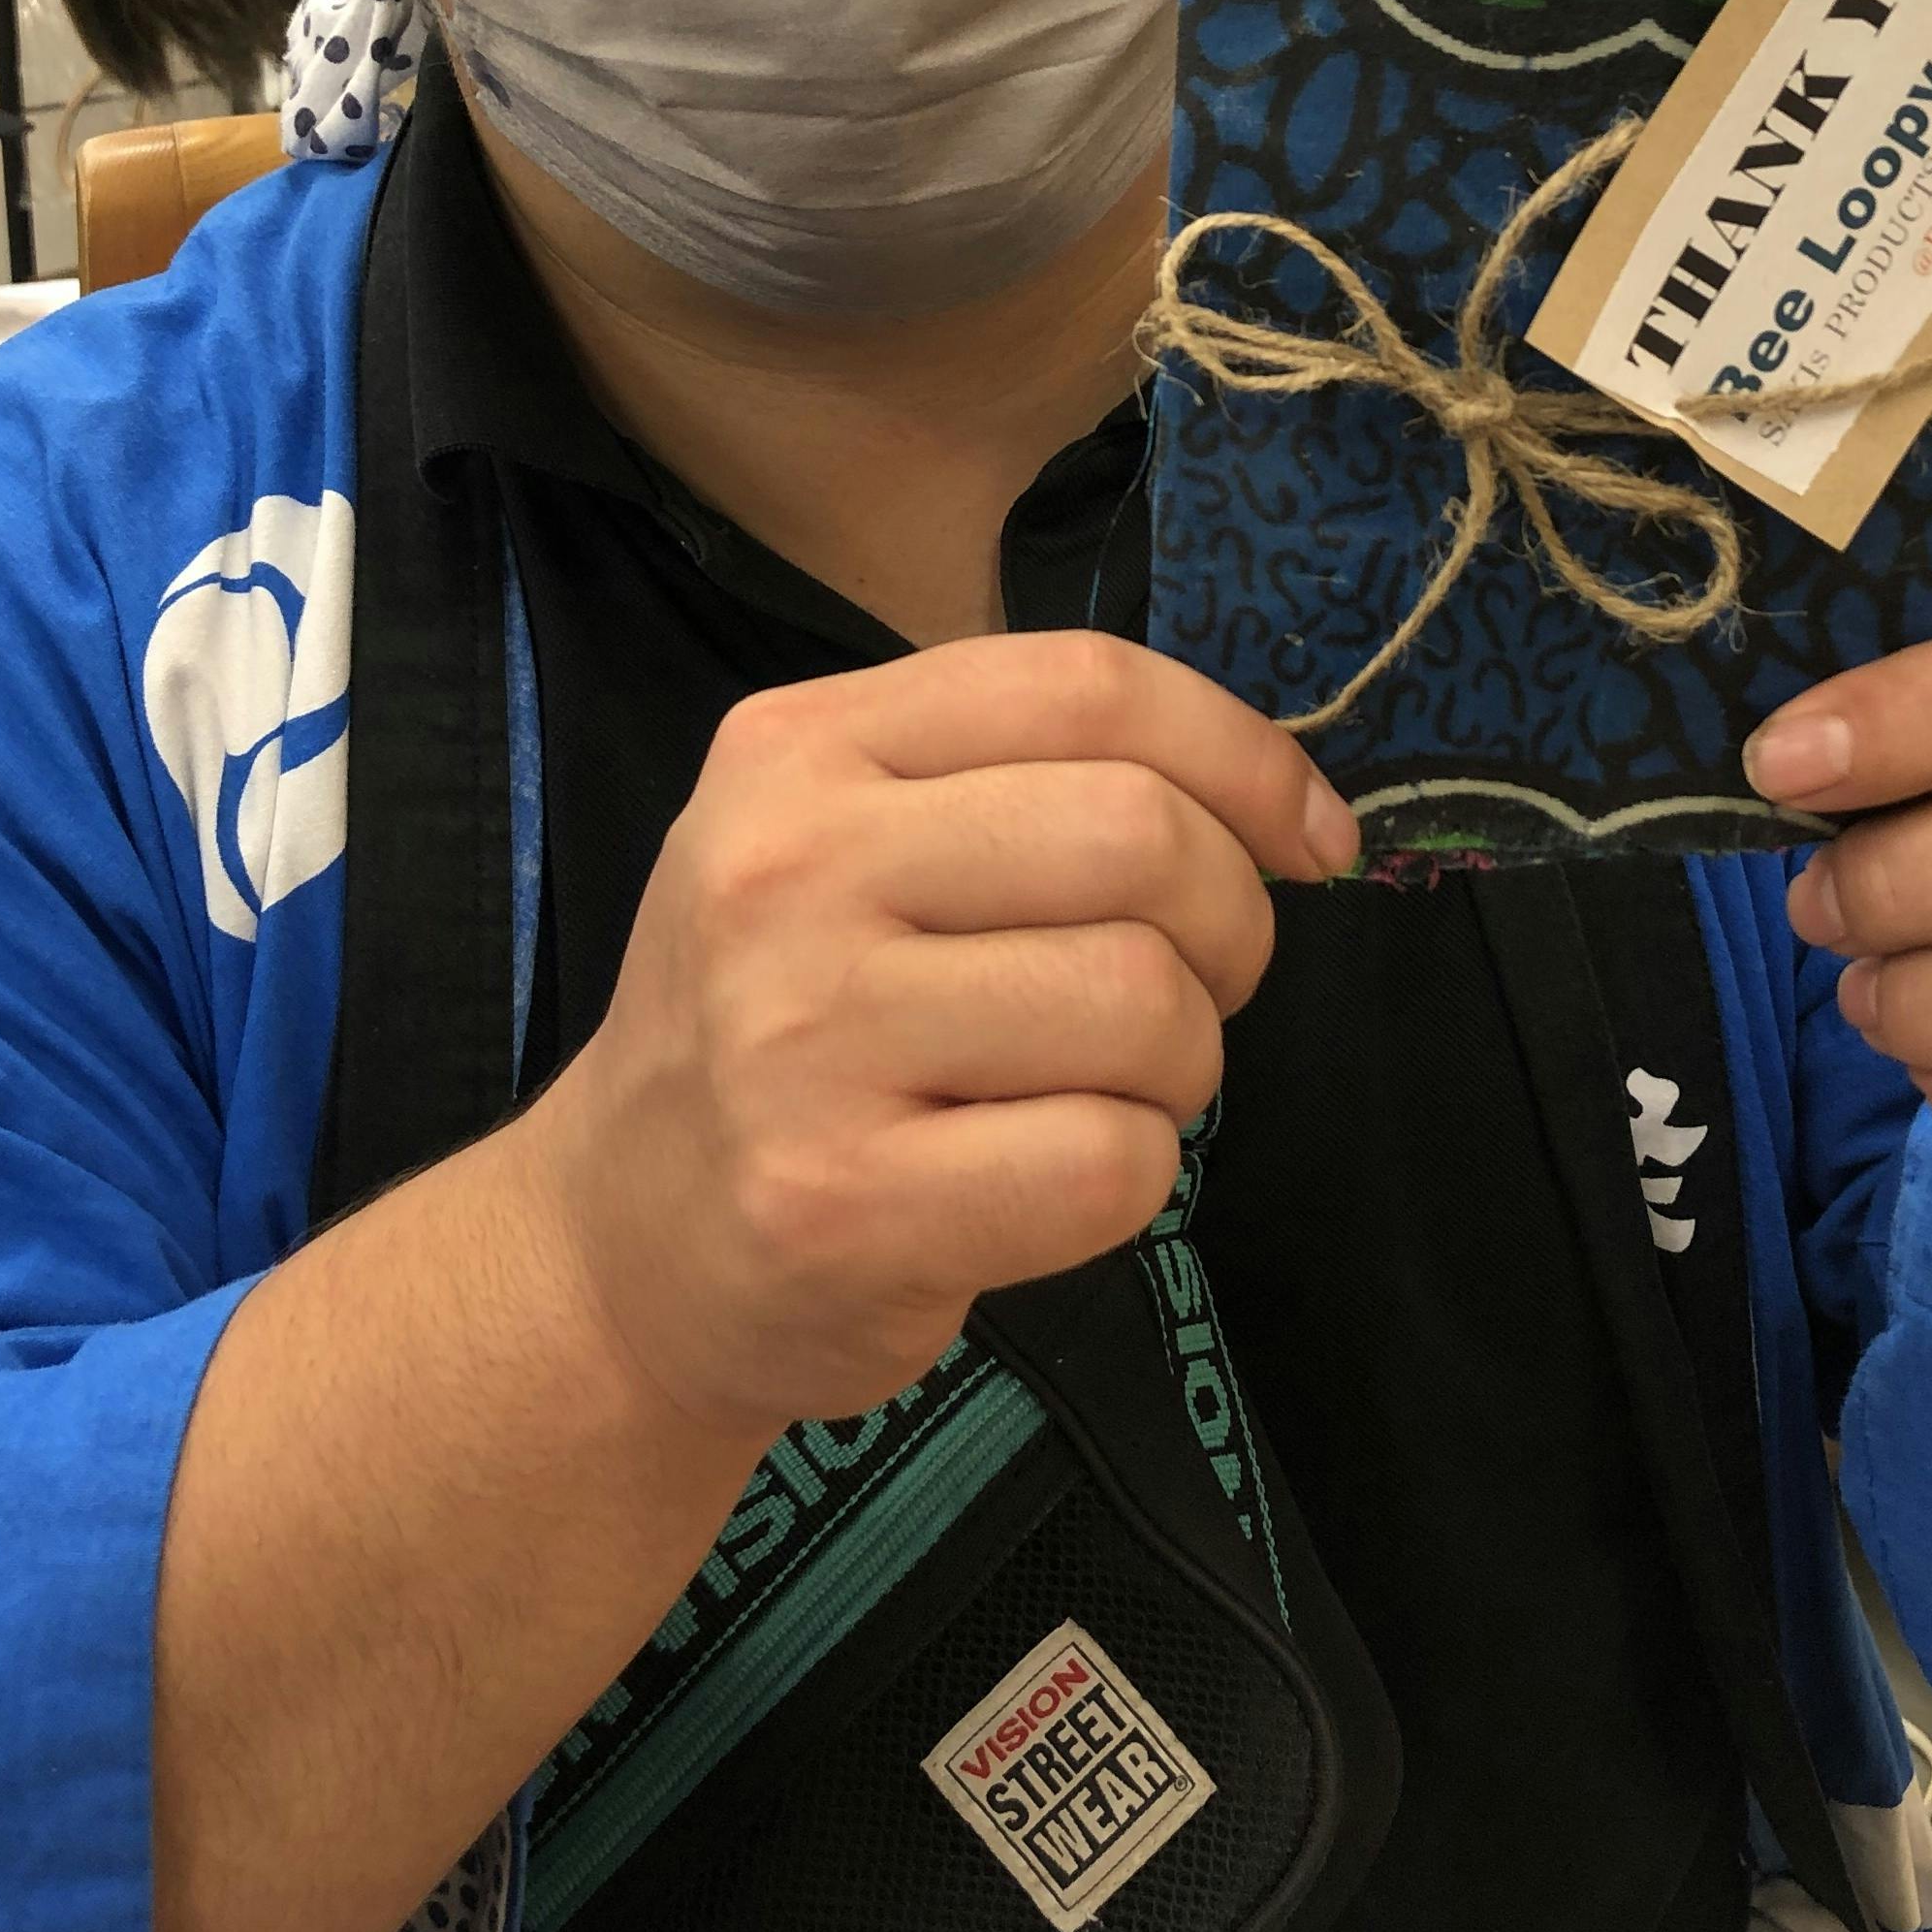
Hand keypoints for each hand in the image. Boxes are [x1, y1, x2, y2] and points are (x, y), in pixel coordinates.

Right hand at [534, 634, 1355, 1436]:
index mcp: (800, 748)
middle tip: (1184, 994)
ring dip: (1180, 1066)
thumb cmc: (790, 1030)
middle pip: (1140, 837)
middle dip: (1228, 927)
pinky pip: (1108, 1162)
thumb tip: (1290, 808)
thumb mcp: (843, 842)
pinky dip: (1131, 1177)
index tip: (1310, 840)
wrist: (621, 1246)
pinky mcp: (839, 1202)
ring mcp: (804, 1039)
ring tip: (1098, 1092)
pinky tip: (1046, 1180)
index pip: (1087, 686)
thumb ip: (1023, 784)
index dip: (1246, 756)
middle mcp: (787, 870)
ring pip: (1141, 1002)